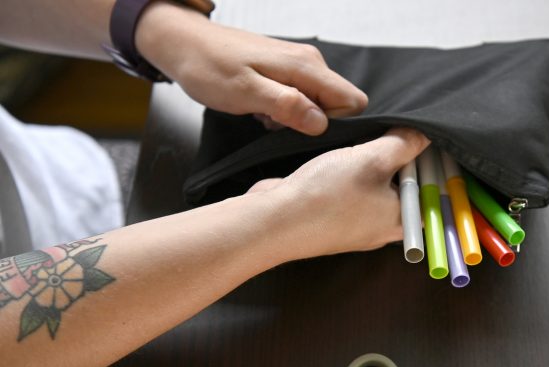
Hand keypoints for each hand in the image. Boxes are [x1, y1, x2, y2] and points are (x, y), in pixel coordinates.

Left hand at [135, 1, 367, 134]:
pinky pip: (302, 98)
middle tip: (276, 123)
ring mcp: (298, 65)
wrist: (184, 43)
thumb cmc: (208, 67)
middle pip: (337, 104)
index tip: (302, 129)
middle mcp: (309, 62)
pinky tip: (260, 109)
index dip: (335, 124)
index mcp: (306, 66)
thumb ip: (286, 106)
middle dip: (312, 123)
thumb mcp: (246, 92)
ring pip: (318, 104)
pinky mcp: (286, 70)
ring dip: (295, 118)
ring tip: (263, 115)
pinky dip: (284, 110)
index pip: (352, 101)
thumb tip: (321, 123)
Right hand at [248, 128, 429, 260]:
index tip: (427, 137)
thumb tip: (425, 132)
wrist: (275, 221)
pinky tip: (346, 152)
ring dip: (374, 163)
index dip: (434, 163)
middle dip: (402, 159)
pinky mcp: (333, 215)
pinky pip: (352, 189)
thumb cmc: (327, 195)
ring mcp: (356, 223)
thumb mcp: (372, 160)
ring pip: (377, 186)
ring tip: (370, 137)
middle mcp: (383, 226)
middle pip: (405, 187)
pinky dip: (352, 171)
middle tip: (396, 130)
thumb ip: (403, 144)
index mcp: (403, 221)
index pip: (433, 192)